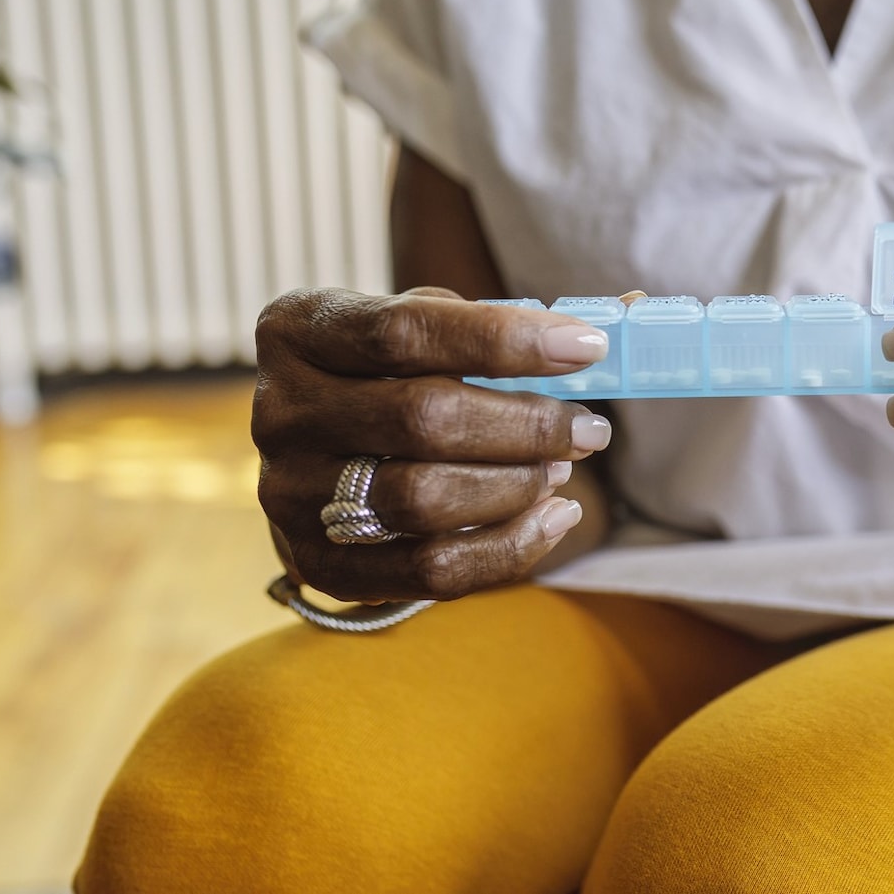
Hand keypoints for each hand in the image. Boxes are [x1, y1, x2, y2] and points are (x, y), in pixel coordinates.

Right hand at [252, 286, 615, 601]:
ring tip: (563, 469)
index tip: (586, 348)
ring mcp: (289, 493)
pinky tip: (552, 519)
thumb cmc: (391, 376)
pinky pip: (427, 571)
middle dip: (527, 425)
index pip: (405, 331)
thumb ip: (493, 323)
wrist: (322, 458)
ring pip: (425, 499)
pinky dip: (507, 548)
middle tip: (588, 429)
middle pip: (422, 419)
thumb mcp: (420, 329)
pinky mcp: (318, 562)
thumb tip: (613, 322)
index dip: (504, 340)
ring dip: (517, 486)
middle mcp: (280, 410)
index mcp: (298, 330)